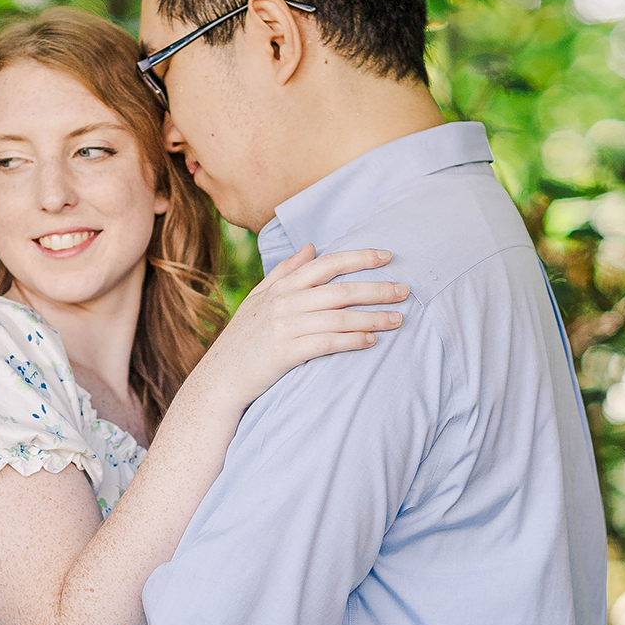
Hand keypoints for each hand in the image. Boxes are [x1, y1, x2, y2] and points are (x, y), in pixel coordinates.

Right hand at [190, 245, 406, 411]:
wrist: (219, 379)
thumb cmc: (243, 340)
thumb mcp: (258, 299)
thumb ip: (285, 271)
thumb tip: (310, 246)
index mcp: (281, 287)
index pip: (326, 264)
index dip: (358, 258)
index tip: (387, 256)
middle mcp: (284, 303)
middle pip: (340, 290)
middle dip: (376, 289)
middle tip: (405, 290)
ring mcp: (284, 327)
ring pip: (339, 317)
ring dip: (373, 317)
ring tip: (398, 319)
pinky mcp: (285, 353)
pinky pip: (327, 343)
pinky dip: (352, 341)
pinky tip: (371, 342)